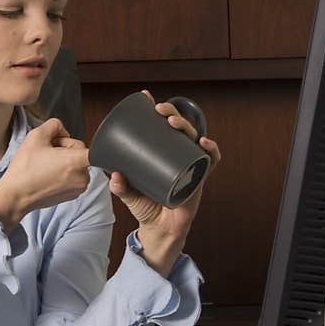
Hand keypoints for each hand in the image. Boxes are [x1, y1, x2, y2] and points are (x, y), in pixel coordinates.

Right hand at [0, 118, 89, 230]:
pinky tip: (47, 175)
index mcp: (76, 161)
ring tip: (45, 165)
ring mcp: (79, 188)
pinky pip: (73, 178)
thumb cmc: (25, 169)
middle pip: (80, 153)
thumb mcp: (36, 135)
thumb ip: (54, 125)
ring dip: (64, 162)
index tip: (59, 145)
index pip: (88, 144)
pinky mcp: (73, 195)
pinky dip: (63, 174)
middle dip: (64, 150)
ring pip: (76, 165)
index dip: (70, 141)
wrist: (16, 195)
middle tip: (45, 154)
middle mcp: (82, 177)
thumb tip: (62, 130)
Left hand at [110, 90, 220, 274]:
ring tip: (173, 122)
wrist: (160, 228)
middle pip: (179, 126)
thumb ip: (119, 186)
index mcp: (161, 152)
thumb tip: (113, 174)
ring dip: (186, 126)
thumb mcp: (128, 194)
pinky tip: (203, 143)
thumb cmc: (146, 206)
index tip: (145, 97)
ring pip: (193, 138)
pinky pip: (210, 161)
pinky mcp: (199, 178)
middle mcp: (177, 154)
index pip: (160, 125)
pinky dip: (210, 151)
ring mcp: (190, 164)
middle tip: (158, 109)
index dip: (156, 109)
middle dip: (171, 113)